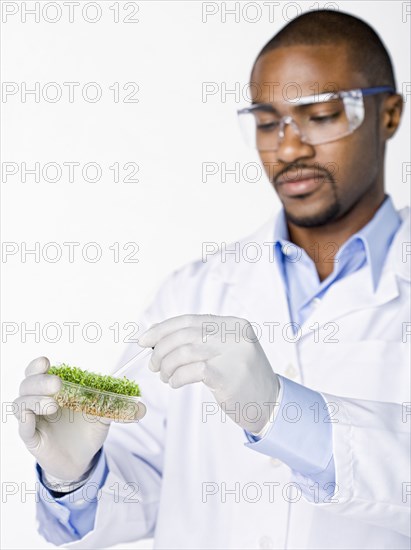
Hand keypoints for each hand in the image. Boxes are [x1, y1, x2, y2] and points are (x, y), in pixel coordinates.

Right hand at [13, 357, 110, 480]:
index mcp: (54, 389)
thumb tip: (143, 408)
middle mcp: (40, 400)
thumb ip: (119, 407)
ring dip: (35, 400)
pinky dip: (26, 421)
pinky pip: (22, 427)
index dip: (38, 365)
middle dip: (39, 380)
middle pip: (28, 383)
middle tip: (57, 384)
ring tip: (53, 405)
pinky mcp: (32, 438)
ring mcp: (34, 419)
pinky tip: (34, 419)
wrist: (82, 459)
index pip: (38, 371)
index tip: (47, 361)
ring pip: (22, 403)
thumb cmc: (87, 430)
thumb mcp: (104, 415)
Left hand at [139, 314, 279, 432]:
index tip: (144, 340)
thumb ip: (200, 339)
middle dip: (161, 349)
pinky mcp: (228, 376)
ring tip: (165, 376)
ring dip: (167, 365)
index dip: (163, 328)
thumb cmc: (241, 377)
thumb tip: (158, 334)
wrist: (270, 405)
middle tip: (153, 364)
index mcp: (234, 324)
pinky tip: (175, 383)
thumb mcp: (226, 350)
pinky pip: (191, 371)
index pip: (190, 320)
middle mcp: (236, 335)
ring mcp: (234, 354)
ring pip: (185, 352)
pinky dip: (176, 377)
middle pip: (185, 335)